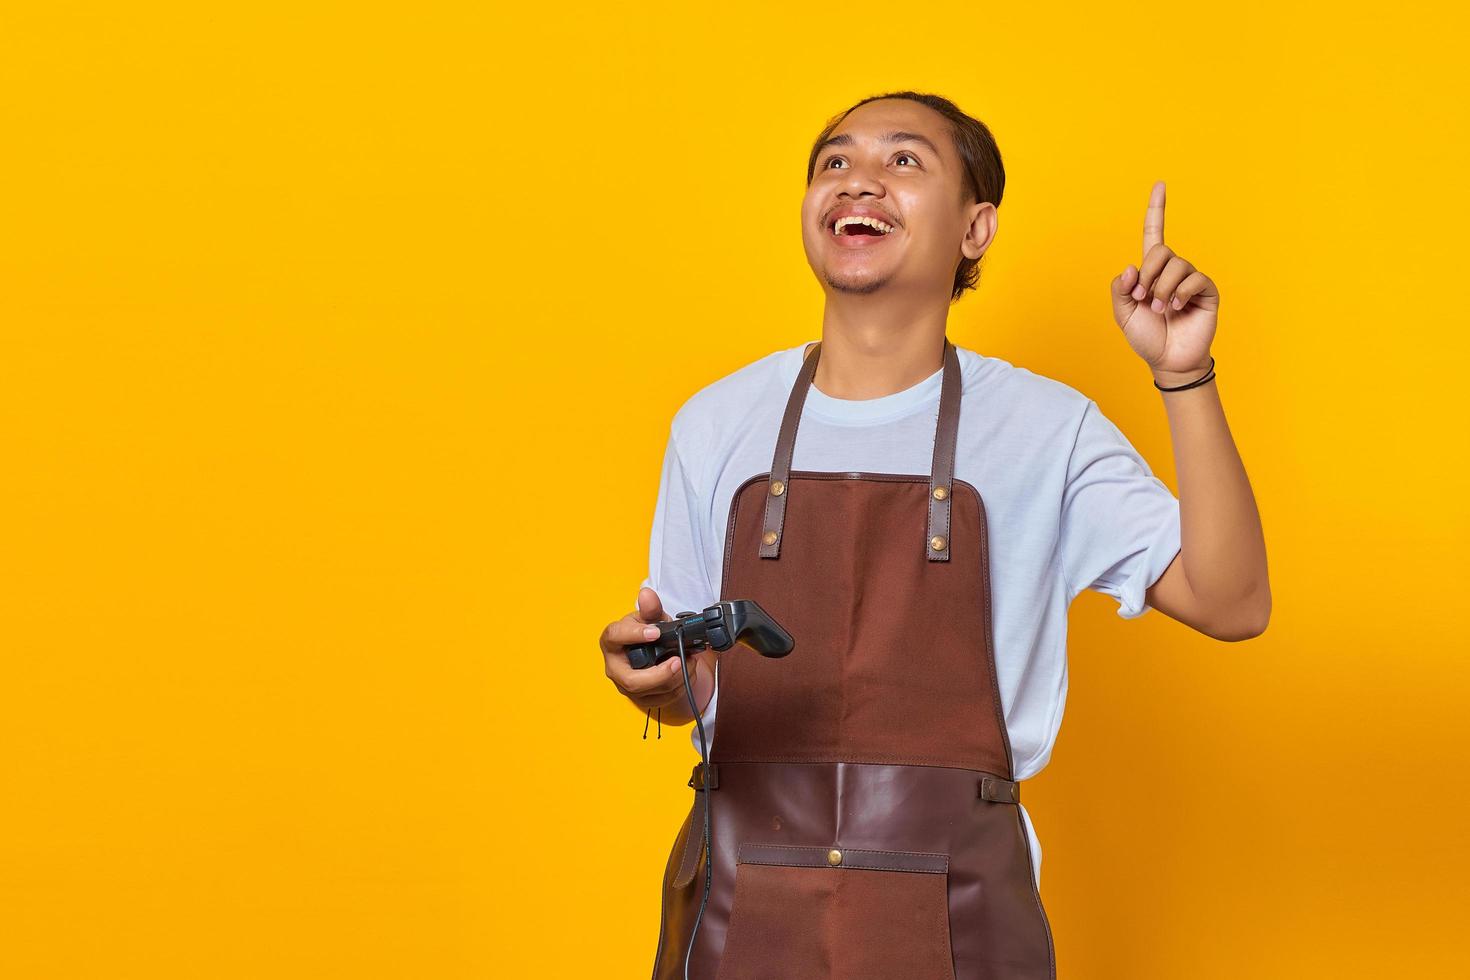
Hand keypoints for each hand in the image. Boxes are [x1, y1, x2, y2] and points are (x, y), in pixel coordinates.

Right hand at [599, 586, 714, 714]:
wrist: (652, 651)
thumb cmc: (646, 633)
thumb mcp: (649, 618)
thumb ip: (650, 609)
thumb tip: (647, 595)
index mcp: (612, 641)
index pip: (615, 637)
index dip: (634, 635)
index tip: (655, 632)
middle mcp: (615, 667)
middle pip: (632, 680)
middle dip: (660, 674)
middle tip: (679, 660)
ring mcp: (627, 686)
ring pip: (651, 692)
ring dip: (676, 678)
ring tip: (690, 661)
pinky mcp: (642, 699)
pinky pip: (662, 699)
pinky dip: (680, 686)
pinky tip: (687, 672)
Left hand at [1109, 181, 1219, 383]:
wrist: (1168, 361)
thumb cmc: (1146, 337)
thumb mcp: (1123, 314)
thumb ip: (1120, 289)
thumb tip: (1131, 267)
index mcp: (1151, 271)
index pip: (1153, 234)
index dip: (1156, 210)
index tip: (1160, 184)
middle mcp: (1172, 270)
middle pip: (1160, 250)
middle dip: (1147, 274)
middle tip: (1143, 299)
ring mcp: (1190, 279)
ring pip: (1176, 265)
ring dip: (1162, 289)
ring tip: (1161, 310)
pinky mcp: (1206, 291)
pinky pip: (1194, 278)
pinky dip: (1180, 293)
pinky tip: (1177, 307)